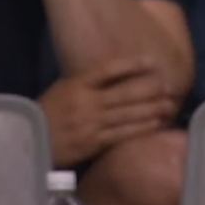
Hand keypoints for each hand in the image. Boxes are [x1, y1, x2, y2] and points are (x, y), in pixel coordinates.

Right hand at [38, 57, 176, 165]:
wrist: (35, 137)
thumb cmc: (48, 111)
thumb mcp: (62, 89)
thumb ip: (84, 84)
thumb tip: (112, 78)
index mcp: (76, 84)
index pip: (107, 71)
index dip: (131, 66)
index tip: (151, 62)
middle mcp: (87, 101)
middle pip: (124, 93)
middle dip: (149, 90)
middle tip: (169, 86)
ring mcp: (92, 122)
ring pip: (128, 114)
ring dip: (151, 109)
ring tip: (170, 104)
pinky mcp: (95, 142)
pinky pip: (123, 133)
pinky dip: (141, 128)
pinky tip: (156, 124)